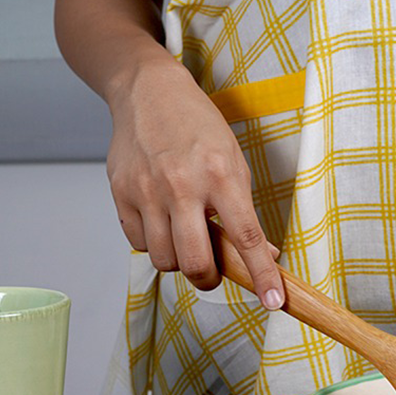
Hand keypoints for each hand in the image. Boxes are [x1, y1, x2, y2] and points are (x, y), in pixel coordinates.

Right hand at [106, 56, 284, 306]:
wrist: (148, 92)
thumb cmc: (198, 127)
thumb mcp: (233, 160)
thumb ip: (243, 209)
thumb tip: (261, 255)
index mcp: (220, 175)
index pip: (246, 237)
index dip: (262, 275)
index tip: (275, 302)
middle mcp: (182, 185)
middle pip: (195, 262)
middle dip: (208, 278)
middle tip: (212, 270)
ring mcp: (147, 191)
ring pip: (164, 260)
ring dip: (179, 261)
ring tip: (185, 236)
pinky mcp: (120, 194)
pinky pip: (138, 243)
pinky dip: (153, 244)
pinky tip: (162, 222)